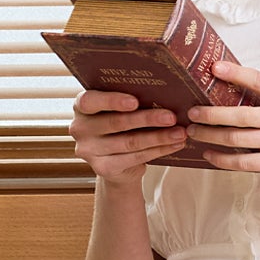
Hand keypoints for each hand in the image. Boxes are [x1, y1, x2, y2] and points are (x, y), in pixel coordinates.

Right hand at [68, 90, 187, 186]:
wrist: (116, 164)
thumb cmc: (120, 127)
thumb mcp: (118, 110)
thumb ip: (129, 101)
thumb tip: (162, 91)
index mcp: (81, 106)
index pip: (90, 101)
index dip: (112, 101)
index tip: (135, 101)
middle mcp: (79, 128)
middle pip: (116, 122)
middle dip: (147, 119)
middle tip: (171, 116)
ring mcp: (89, 151)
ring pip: (130, 142)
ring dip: (159, 137)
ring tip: (180, 132)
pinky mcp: (103, 168)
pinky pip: (136, 158)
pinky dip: (159, 150)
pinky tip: (175, 145)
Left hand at [185, 60, 259, 190]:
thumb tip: (244, 89)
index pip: (258, 80)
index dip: (234, 72)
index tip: (213, 67)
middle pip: (238, 114)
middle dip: (209, 114)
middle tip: (191, 112)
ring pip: (236, 138)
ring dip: (210, 136)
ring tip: (194, 133)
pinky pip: (244, 162)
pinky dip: (223, 159)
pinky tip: (210, 156)